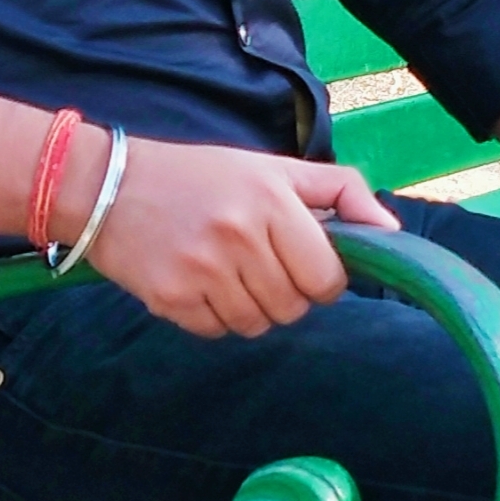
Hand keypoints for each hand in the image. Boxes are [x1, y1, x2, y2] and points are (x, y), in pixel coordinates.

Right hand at [67, 131, 398, 338]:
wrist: (106, 185)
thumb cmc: (200, 175)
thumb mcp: (272, 168)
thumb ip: (341, 191)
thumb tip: (393, 233)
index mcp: (270, 200)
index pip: (327, 276)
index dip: (322, 278)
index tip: (303, 263)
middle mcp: (238, 236)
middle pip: (294, 306)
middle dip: (287, 294)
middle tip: (262, 266)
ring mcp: (202, 271)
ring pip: (258, 325)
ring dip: (253, 308)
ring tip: (230, 273)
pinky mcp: (170, 299)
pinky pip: (218, 332)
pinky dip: (216, 318)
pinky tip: (200, 284)